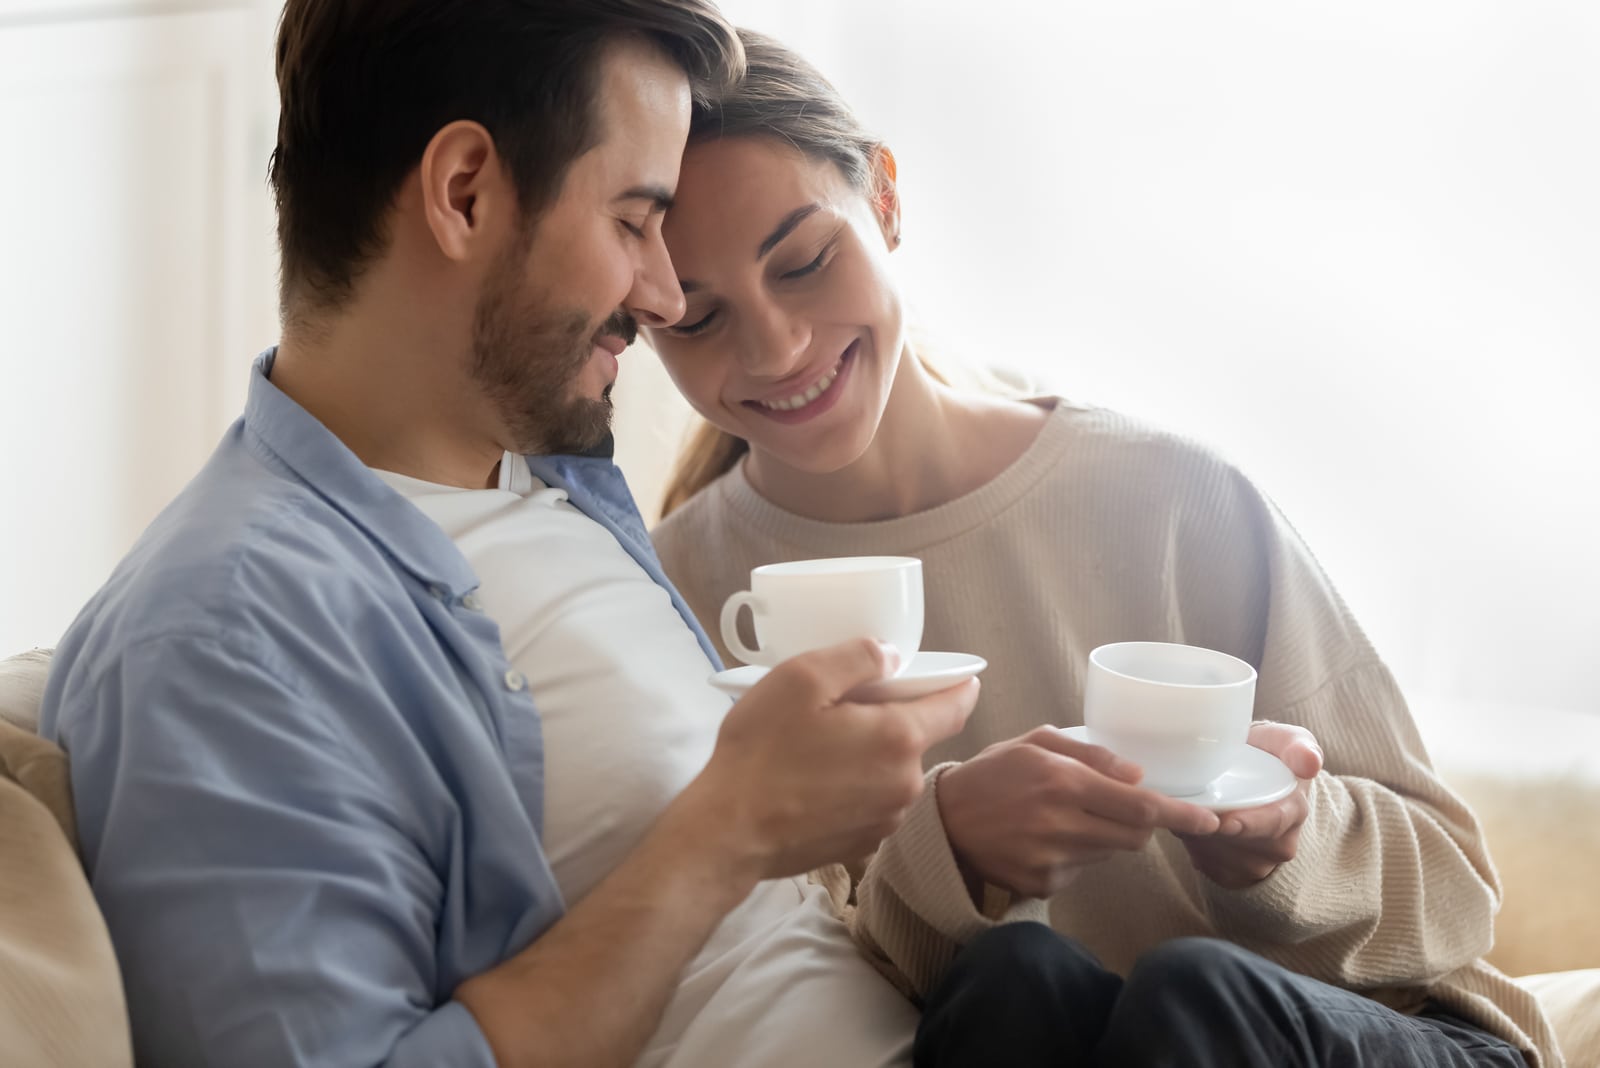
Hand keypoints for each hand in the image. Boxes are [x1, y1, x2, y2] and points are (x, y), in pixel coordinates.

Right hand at [684, 639, 978, 882]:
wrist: (729, 833)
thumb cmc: (763, 751)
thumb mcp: (802, 678)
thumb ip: (857, 657)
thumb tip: (892, 656)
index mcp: (899, 739)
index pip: (955, 707)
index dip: (958, 685)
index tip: (960, 675)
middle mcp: (905, 784)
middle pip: (916, 737)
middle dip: (894, 717)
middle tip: (847, 705)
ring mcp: (885, 820)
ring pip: (892, 771)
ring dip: (872, 753)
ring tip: (824, 746)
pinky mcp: (861, 844)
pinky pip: (872, 801)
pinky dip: (856, 785)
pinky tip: (817, 782)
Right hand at [937, 726, 1221, 899]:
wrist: (943, 820)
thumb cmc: (993, 773)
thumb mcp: (1036, 743)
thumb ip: (1091, 755)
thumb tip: (1139, 776)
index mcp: (1062, 783)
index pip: (1140, 806)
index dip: (1180, 815)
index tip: (1210, 820)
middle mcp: (1060, 824)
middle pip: (1134, 835)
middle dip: (1140, 821)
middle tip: (1115, 804)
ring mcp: (1051, 860)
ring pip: (1109, 852)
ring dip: (1104, 835)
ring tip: (1063, 817)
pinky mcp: (1043, 885)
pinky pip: (1082, 871)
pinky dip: (1076, 855)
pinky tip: (1044, 839)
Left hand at [1179, 721, 1323, 888]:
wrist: (1253, 777)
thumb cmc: (1269, 755)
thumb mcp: (1287, 741)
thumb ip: (1298, 747)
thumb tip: (1309, 762)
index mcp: (1294, 812)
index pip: (1273, 823)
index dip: (1248, 824)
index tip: (1225, 821)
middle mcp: (1279, 846)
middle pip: (1238, 841)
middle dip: (1210, 828)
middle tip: (1182, 809)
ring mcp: (1255, 864)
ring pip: (1216, 852)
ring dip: (1194, 832)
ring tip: (1183, 804)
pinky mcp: (1229, 874)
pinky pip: (1203, 862)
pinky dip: (1189, 841)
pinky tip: (1185, 820)